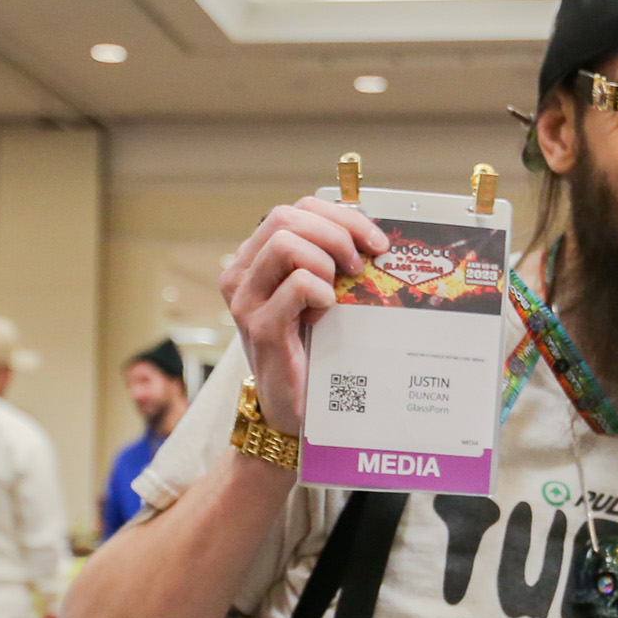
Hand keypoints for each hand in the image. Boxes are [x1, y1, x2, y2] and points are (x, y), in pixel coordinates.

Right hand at [220, 196, 387, 435]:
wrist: (293, 408)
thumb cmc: (310, 349)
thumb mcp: (319, 296)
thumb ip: (329, 262)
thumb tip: (370, 236)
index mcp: (255, 259)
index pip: (297, 209)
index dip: (341, 215)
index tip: (375, 242)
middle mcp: (242, 274)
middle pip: (287, 217)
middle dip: (337, 234)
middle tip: (360, 266)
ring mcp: (246, 300)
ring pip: (287, 244)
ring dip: (326, 263)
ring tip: (337, 293)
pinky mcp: (260, 327)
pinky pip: (298, 285)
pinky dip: (322, 292)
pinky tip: (326, 313)